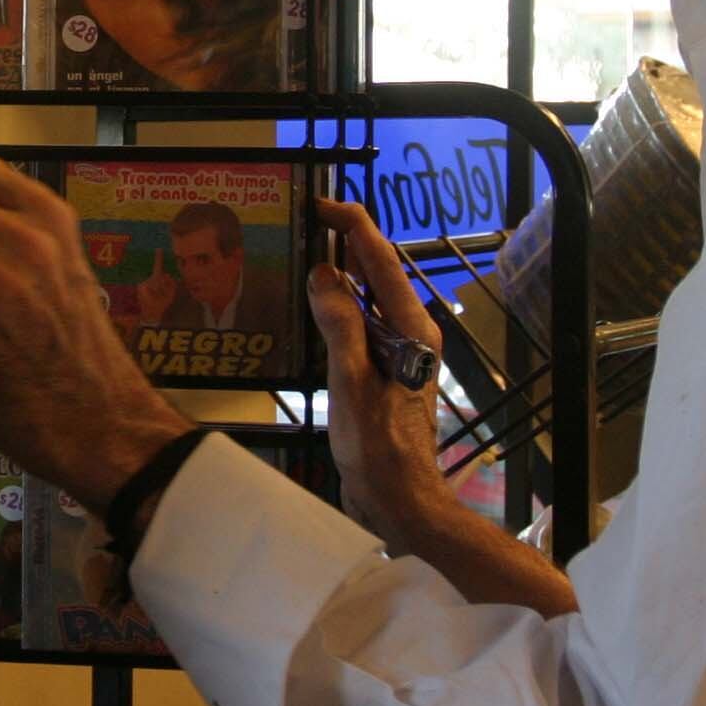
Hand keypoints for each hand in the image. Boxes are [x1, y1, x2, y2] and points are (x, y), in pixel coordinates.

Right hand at [307, 197, 453, 553]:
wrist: (399, 501)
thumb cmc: (378, 447)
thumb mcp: (351, 382)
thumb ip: (340, 324)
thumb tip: (324, 274)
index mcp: (410, 326)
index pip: (380, 257)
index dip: (350, 223)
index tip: (316, 204)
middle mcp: (410, 332)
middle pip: (375, 273)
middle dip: (340, 244)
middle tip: (297, 226)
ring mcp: (398, 352)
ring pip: (366, 300)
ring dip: (335, 279)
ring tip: (295, 259)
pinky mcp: (384, 372)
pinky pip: (359, 327)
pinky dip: (334, 312)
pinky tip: (307, 313)